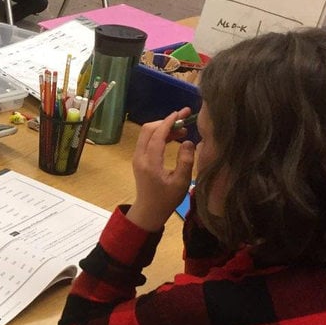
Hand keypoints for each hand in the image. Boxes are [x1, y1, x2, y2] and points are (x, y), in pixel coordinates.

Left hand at [126, 107, 194, 232]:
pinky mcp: (139, 159)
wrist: (148, 211)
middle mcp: (140, 157)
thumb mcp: (181, 182)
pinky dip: (159, 135)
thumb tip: (188, 141)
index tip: (181, 113)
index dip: (169, 122)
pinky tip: (174, 137)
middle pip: (148, 129)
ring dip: (163, 128)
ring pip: (147, 134)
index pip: (157, 135)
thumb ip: (185, 161)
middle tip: (183, 119)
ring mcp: (137, 157)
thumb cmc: (166, 199)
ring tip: (182, 130)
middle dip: (166, 121)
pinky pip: (147, 141)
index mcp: (150, 162)